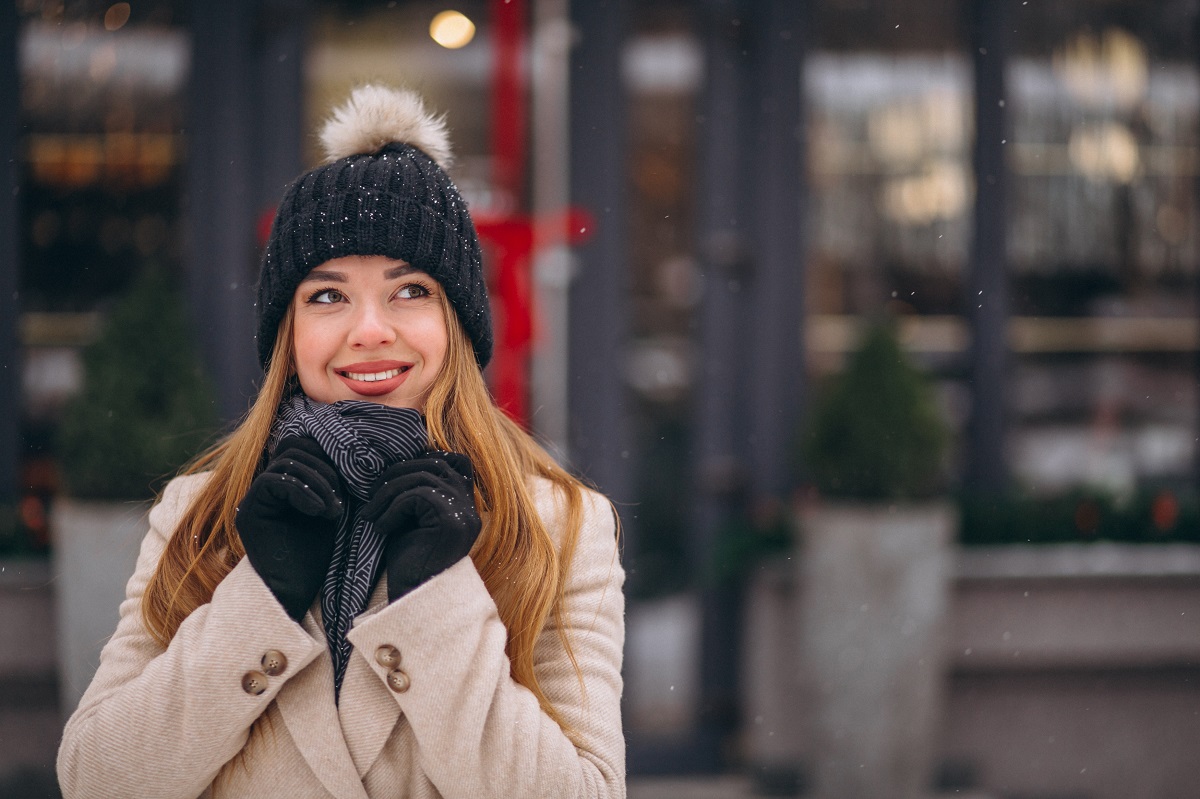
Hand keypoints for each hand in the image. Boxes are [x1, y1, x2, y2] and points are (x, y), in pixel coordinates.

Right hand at [236, 436, 343, 619]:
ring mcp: (254, 499)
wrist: (295, 593)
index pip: (301, 448)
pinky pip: (272, 481)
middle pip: (293, 449)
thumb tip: (348, 454)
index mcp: (283, 486)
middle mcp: (264, 490)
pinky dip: (301, 491)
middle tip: (339, 499)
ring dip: (317, 483)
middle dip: (324, 469)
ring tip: (333, 511)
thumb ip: (329, 485)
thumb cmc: (314, 558)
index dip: (326, 457)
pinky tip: (319, 512)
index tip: (347, 484)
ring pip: (285, 463)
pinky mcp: (248, 512)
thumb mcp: (328, 512)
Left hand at [362, 452, 481, 600]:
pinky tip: (381, 528)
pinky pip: (416, 496)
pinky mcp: (450, 522)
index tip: (394, 477)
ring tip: (371, 513)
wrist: (412, 599)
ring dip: (389, 492)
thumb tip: (398, 461)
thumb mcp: (413, 518)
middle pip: (435, 465)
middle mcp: (471, 508)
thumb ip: (415, 491)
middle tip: (372, 494)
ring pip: (423, 478)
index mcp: (466, 506)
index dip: (425, 459)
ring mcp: (464, 514)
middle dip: (398, 473)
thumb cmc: (409, 561)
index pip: (457, 461)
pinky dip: (392, 508)